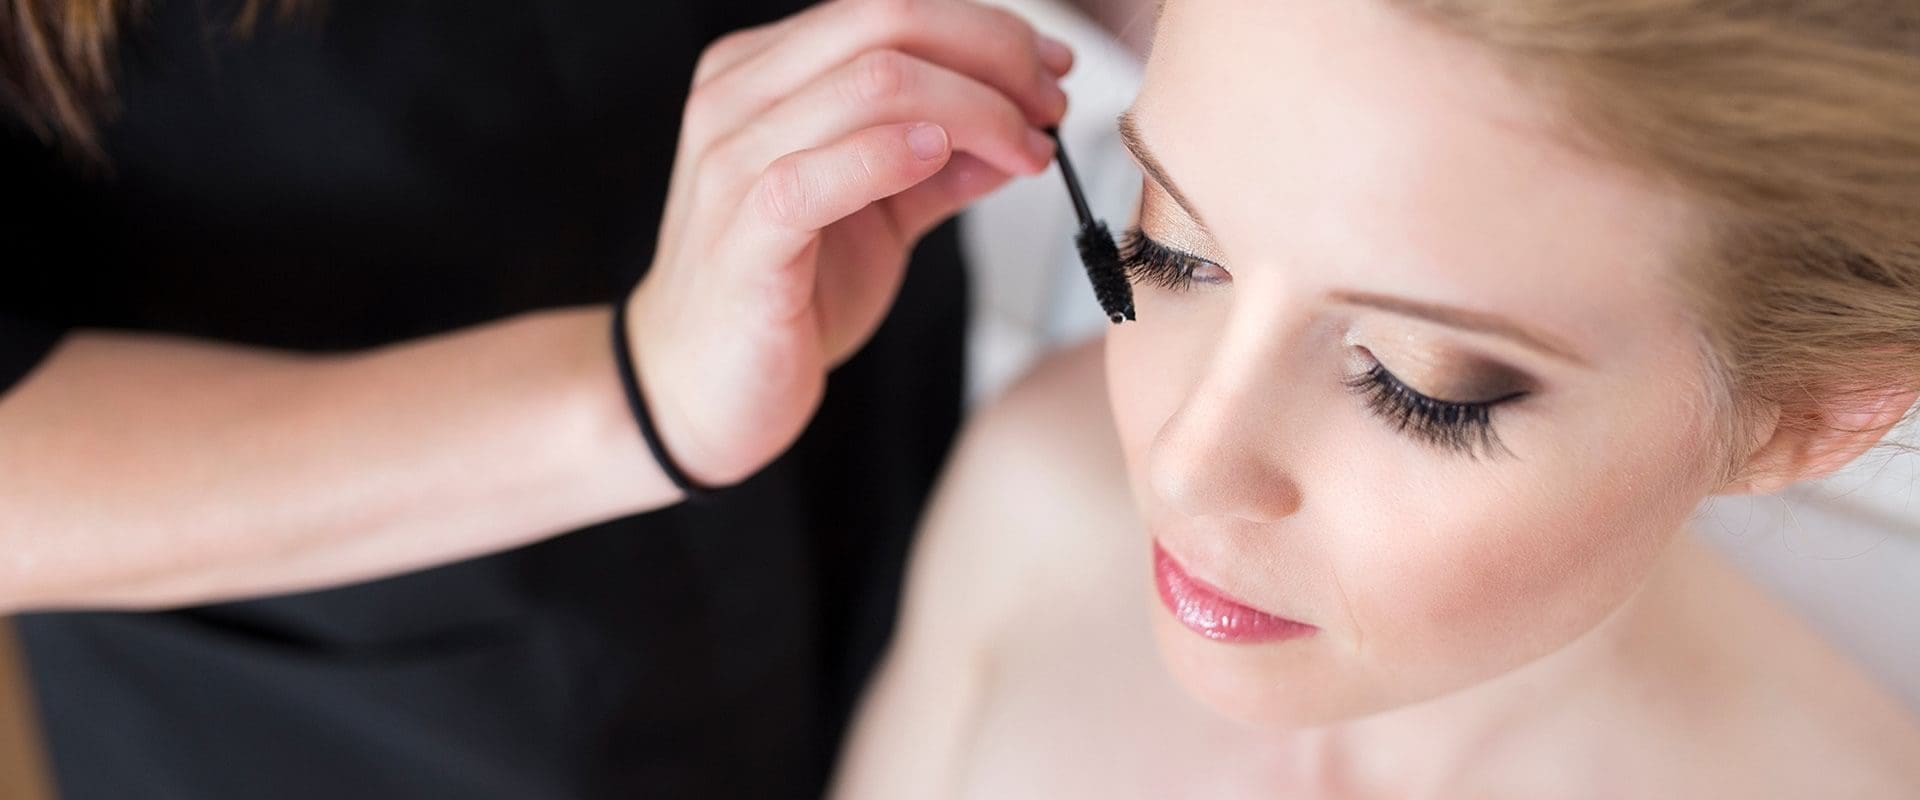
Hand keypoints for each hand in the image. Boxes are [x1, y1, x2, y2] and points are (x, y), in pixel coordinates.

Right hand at [623, 0, 1071, 488]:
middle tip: (1049, 106)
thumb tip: (1024, 127)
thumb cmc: (782, 297)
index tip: (1051, 71)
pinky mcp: (740, 237)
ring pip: (869, 82)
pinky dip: (894, 155)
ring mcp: (730, 163)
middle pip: (884, 22)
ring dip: (974, 108)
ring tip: (1025, 150)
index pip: (887, 8)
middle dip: (993, 55)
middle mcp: (736, 97)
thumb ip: (941, 167)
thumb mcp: (881, 216)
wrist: (698, 390)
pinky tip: (943, 160)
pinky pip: (817, 173)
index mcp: (763, 72)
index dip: (986, 29)